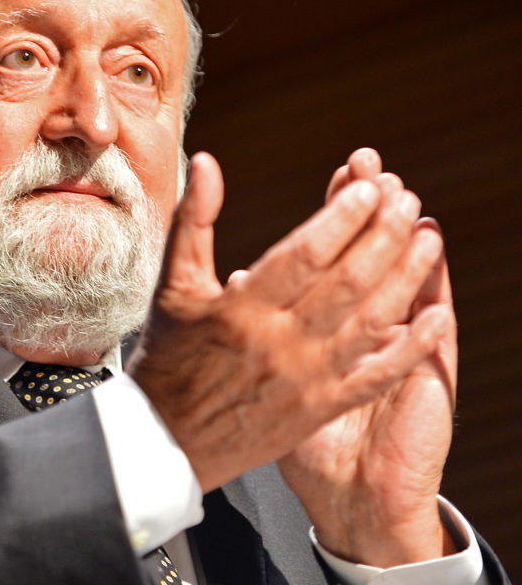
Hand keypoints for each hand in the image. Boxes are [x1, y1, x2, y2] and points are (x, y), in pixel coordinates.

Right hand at [127, 152, 448, 511]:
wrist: (166, 440)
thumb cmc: (167, 356)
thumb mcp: (173, 284)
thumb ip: (194, 220)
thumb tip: (206, 162)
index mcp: (239, 310)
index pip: (304, 255)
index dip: (342, 218)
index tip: (368, 187)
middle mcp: (277, 344)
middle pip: (346, 283)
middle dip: (383, 236)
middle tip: (406, 199)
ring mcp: (305, 380)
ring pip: (369, 323)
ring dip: (406, 278)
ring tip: (428, 239)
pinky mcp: (321, 409)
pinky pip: (375, 376)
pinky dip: (411, 347)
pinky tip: (436, 316)